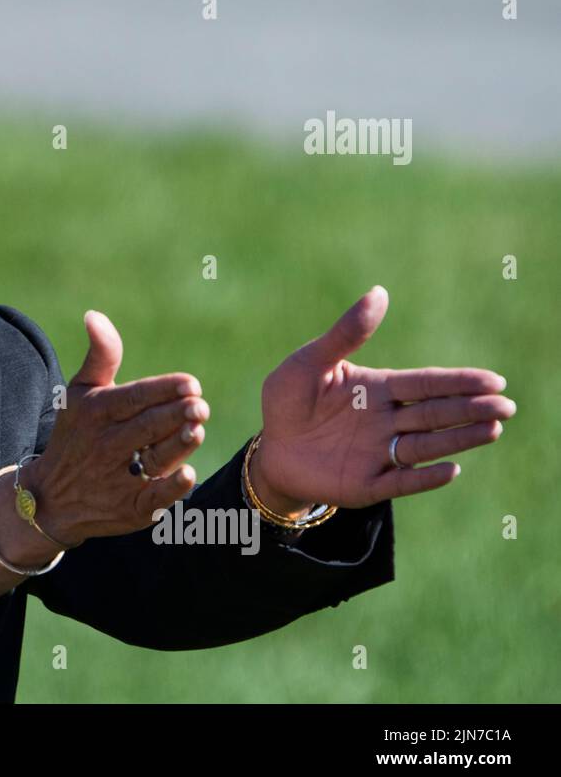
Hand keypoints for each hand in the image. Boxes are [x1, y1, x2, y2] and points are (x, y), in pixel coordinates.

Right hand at [25, 310, 209, 544]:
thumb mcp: (80, 393)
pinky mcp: (130, 508)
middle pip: (148, 426)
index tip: (190, 383)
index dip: (163, 390)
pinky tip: (186, 473)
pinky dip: (170, 487)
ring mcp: (117, 478)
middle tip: (200, 405)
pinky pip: (154, 497)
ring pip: (155, 458)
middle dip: (176, 414)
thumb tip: (94, 315)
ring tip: (197, 429)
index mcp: (96, 412)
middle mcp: (106, 444)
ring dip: (178, 444)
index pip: (134, 397)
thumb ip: (100, 356)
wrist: (52, 496)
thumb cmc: (75, 434)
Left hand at [255, 286, 515, 512]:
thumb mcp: (309, 362)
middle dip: (470, 410)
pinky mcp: (367, 484)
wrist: (270, 450)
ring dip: (458, 439)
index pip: (425, 384)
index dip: (458, 382)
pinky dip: (424, 477)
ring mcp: (380, 453)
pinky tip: (450, 470)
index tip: (493, 380)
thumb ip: (345, 334)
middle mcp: (387, 421)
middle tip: (506, 406)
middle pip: (435, 414)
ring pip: (425, 445)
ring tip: (491, 430)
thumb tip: (379, 292)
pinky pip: (400, 481)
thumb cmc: (289, 401)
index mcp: (378, 390)